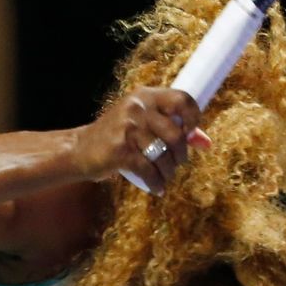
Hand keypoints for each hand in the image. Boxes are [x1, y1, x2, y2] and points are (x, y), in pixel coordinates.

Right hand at [72, 87, 210, 195]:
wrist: (79, 150)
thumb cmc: (117, 137)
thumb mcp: (142, 125)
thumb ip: (171, 128)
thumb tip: (206, 143)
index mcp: (145, 96)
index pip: (182, 99)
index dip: (194, 118)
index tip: (191, 134)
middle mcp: (137, 108)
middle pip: (176, 134)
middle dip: (181, 154)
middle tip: (177, 163)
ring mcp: (128, 128)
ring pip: (163, 154)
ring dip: (169, 172)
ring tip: (165, 177)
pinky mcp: (120, 150)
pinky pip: (148, 170)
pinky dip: (156, 183)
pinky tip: (157, 188)